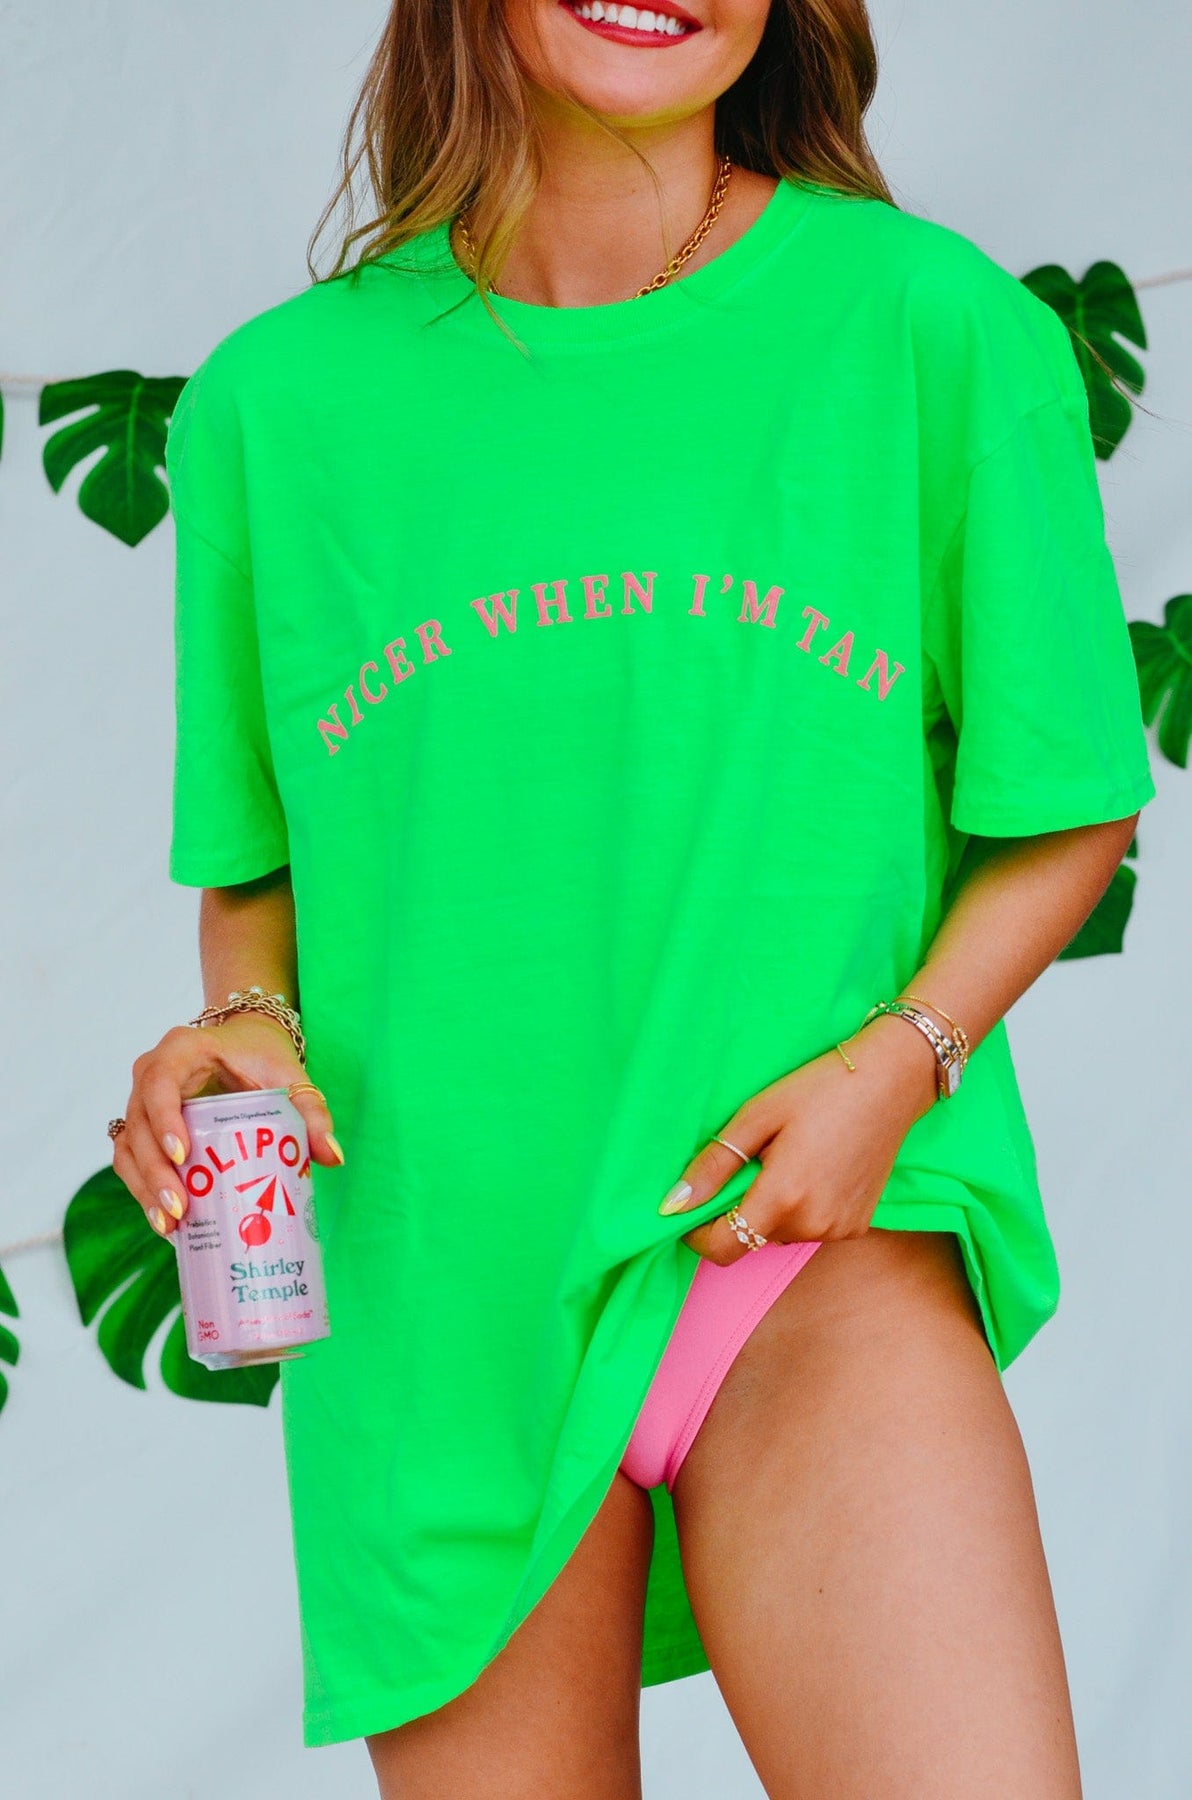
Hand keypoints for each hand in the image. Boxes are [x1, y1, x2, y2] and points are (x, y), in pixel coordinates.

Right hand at [112, 1013, 343, 1239]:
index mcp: (181, 1049)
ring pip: (128, 1147)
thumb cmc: (264, 1056)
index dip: (164, 1119)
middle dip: (154, 1171)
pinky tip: (168, 1225)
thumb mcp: (289, 1076)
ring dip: (143, 1188)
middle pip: (139, 1124)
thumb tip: (331, 1156)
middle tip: (179, 1209)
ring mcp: (141, 1100)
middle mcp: (151, 1072)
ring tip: (169, 1225)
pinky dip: (144, 1190)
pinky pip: (132, 1159)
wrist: (247, 1043)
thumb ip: (311, 1111)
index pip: (160, 1083)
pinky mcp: (144, 1126)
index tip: (182, 1155)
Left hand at [658, 1014, 938, 1265]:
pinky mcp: (857, 1226)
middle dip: (739, 1211)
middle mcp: (813, 1224)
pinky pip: (811, 1229)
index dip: (698, 1235)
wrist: (891, 1083)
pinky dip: (801, 1209)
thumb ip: (713, 1166)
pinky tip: (814, 1170)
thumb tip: (672, 1205)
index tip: (693, 1208)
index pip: (723, 1249)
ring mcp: (839, 1229)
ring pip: (780, 1234)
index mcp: (783, 1198)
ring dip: (771, 1210)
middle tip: (752, 1161)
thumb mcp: (757, 1116)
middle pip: (751, 1239)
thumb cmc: (819, 1089)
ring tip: (787, 1159)